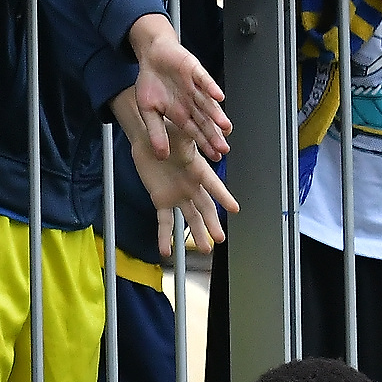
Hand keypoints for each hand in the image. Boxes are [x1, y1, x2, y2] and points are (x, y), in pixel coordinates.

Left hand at [111, 85, 233, 247]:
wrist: (147, 138)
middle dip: (212, 223)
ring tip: (206, 249)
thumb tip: (203, 131)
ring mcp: (178, 195)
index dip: (223, 196)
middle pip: (204, 207)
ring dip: (197, 233)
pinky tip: (166, 251)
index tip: (234, 208)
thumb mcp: (179, 130)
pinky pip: (165, 221)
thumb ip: (191, 134)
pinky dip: (164, 236)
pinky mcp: (162, 200)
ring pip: (190, 217)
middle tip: (220, 237)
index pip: (213, 184)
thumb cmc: (166, 131)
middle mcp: (191, 185)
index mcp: (198, 169)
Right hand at [126, 23, 228, 162]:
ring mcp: (194, 87)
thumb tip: (161, 155)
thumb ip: (156, 132)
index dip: (205, 144)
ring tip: (224, 126)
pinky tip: (218, 96)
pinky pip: (204, 79)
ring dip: (216, 114)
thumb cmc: (151, 82)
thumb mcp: (148, 111)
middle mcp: (191, 102)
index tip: (215, 157)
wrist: (152, 55)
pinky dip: (210, 87)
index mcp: (181, 113)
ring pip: (207, 103)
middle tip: (224, 149)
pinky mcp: (194, 70)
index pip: (197, 132)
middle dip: (215, 135)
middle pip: (205, 121)